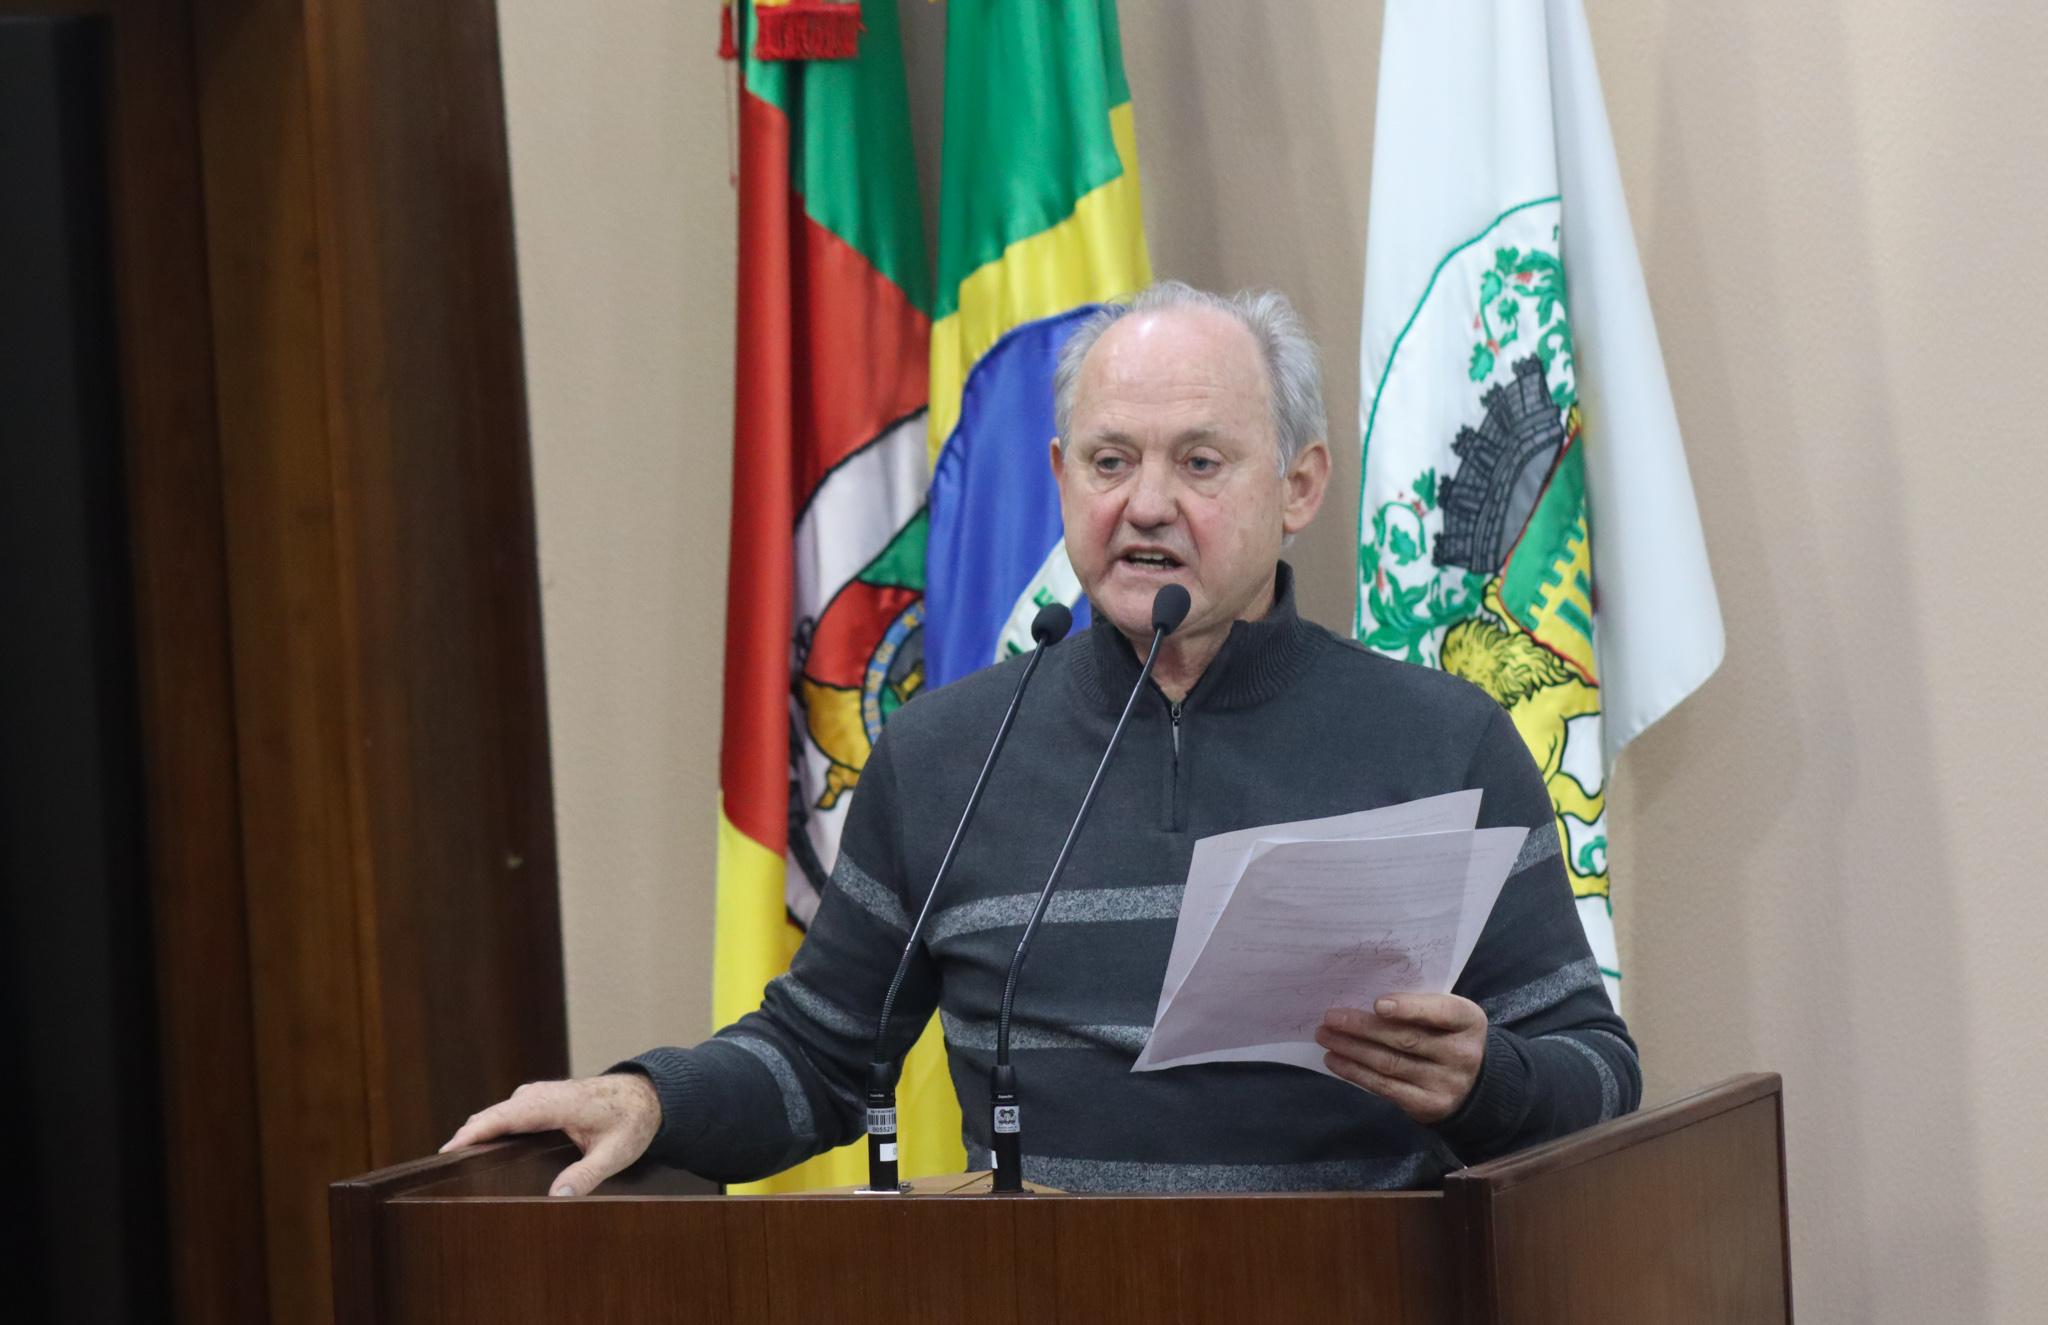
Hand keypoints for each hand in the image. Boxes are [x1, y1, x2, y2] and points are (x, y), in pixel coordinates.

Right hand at [440, 1073, 661, 1196]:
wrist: (648, 1094)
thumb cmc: (633, 1121)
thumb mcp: (616, 1153)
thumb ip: (586, 1176)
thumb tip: (556, 1199)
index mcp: (558, 1103)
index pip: (507, 1116)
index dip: (476, 1132)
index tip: (449, 1149)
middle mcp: (544, 1094)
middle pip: (496, 1113)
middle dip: (468, 1135)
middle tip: (441, 1166)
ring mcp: (541, 1093)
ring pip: (500, 1111)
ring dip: (478, 1130)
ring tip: (454, 1158)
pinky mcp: (541, 1098)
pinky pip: (509, 1110)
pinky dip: (491, 1124)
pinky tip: (482, 1145)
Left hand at [1316, 994, 1487, 1124]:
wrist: (1473, 1084)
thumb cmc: (1447, 1037)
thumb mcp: (1446, 1016)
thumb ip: (1419, 1006)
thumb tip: (1364, 1003)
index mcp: (1469, 1021)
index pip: (1442, 1011)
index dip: (1410, 1008)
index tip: (1377, 1004)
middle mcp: (1462, 1054)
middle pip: (1405, 1039)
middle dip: (1362, 1027)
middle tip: (1330, 1017)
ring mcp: (1446, 1083)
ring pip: (1390, 1063)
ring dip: (1351, 1049)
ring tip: (1325, 1036)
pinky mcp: (1428, 1106)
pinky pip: (1385, 1087)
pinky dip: (1355, 1072)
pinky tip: (1335, 1060)